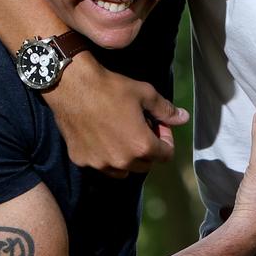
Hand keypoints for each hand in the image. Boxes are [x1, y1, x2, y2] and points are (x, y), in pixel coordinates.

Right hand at [45, 54, 188, 176]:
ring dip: (127, 157)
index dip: (166, 139)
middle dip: (147, 149)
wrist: (72, 86)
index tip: (157, 124)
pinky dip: (104, 155)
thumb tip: (184, 118)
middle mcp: (122, 161)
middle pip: (145, 165)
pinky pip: (100, 164)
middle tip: (140, 128)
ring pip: (122, 170)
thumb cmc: (111, 88)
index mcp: (141, 146)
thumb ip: (166, 110)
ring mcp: (99, 163)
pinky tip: (100, 136)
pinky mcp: (81, 160)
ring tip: (121, 135)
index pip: (165, 155)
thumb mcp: (145, 94)